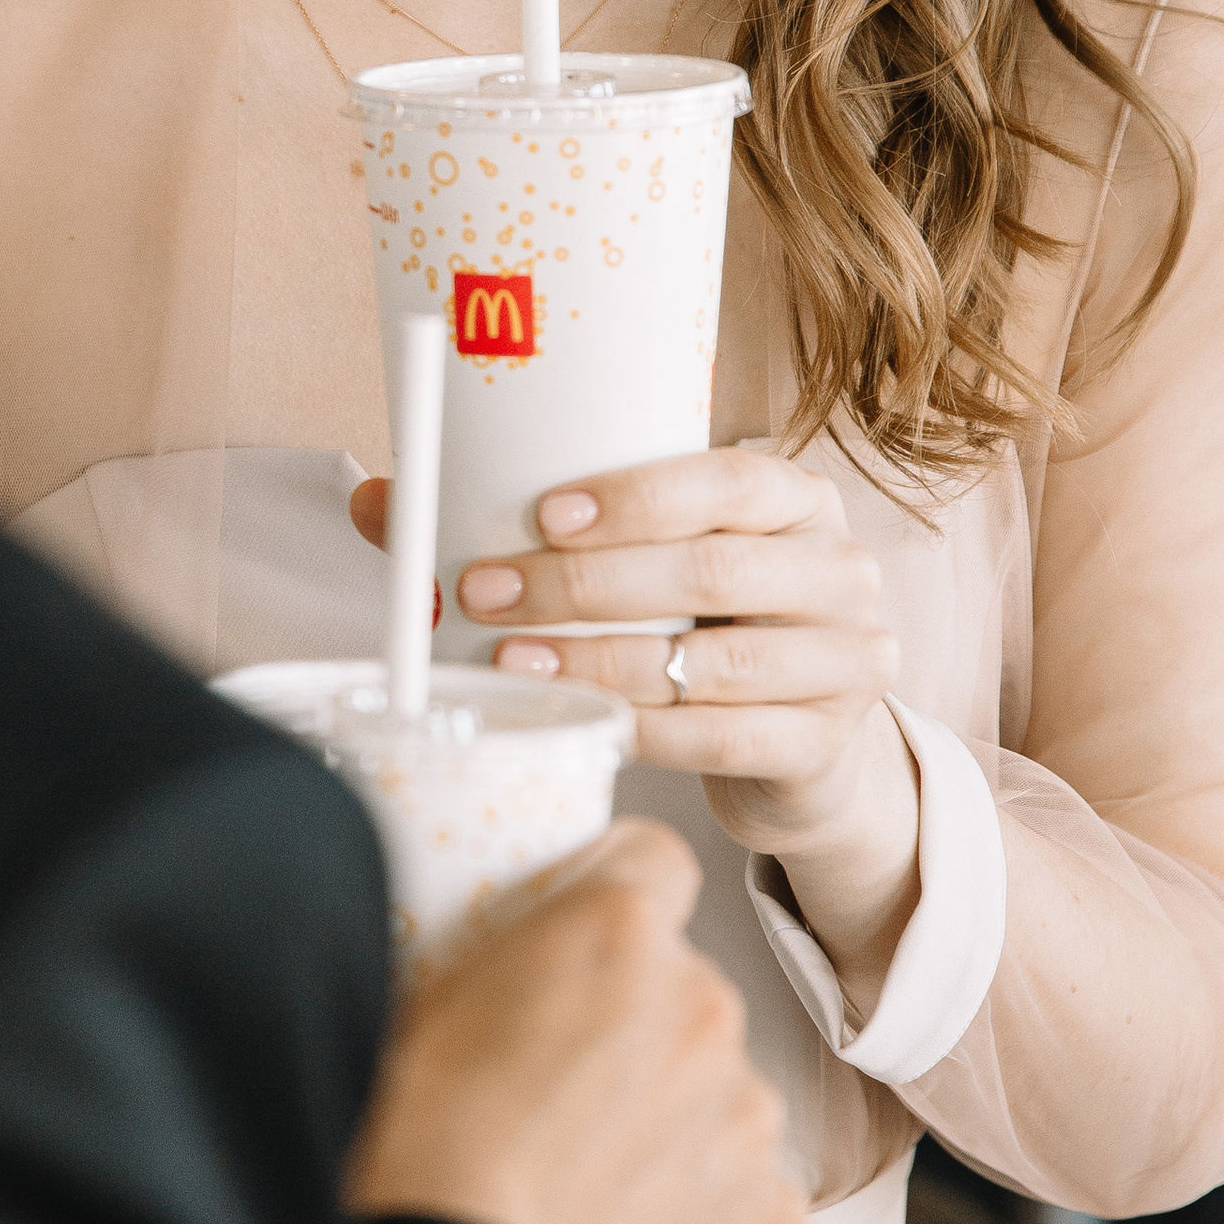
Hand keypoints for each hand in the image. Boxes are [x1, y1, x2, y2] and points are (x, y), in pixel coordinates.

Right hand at [344, 820, 803, 1223]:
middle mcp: (702, 1008)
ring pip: (715, 1085)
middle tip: (551, 1087)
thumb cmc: (413, 1171)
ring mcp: (745, 1115)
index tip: (581, 941)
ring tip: (579, 1178)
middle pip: (682, 983)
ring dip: (666, 1114)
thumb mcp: (414, 1012)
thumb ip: (496, 958)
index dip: (610, 895)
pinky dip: (696, 1204)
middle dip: (631, 1021)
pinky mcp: (772, 1215)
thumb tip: (497, 954)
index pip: (653, 860)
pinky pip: (742, 1183)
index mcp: (614, 935)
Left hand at [350, 449, 920, 998]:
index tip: (543, 514)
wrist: (800, 736)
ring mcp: (845, 661)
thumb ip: (529, 529)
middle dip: (584, 585)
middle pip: (709, 573)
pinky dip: (643, 730)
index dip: (635, 498)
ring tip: (514, 660)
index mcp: (794, 501)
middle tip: (486, 592)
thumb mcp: (641, 562)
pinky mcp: (824, 742)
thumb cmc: (698, 627)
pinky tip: (584, 722)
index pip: (726, 481)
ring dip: (599, 662)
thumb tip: (378, 502)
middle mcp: (838, 572)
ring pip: (712, 665)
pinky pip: (722, 737)